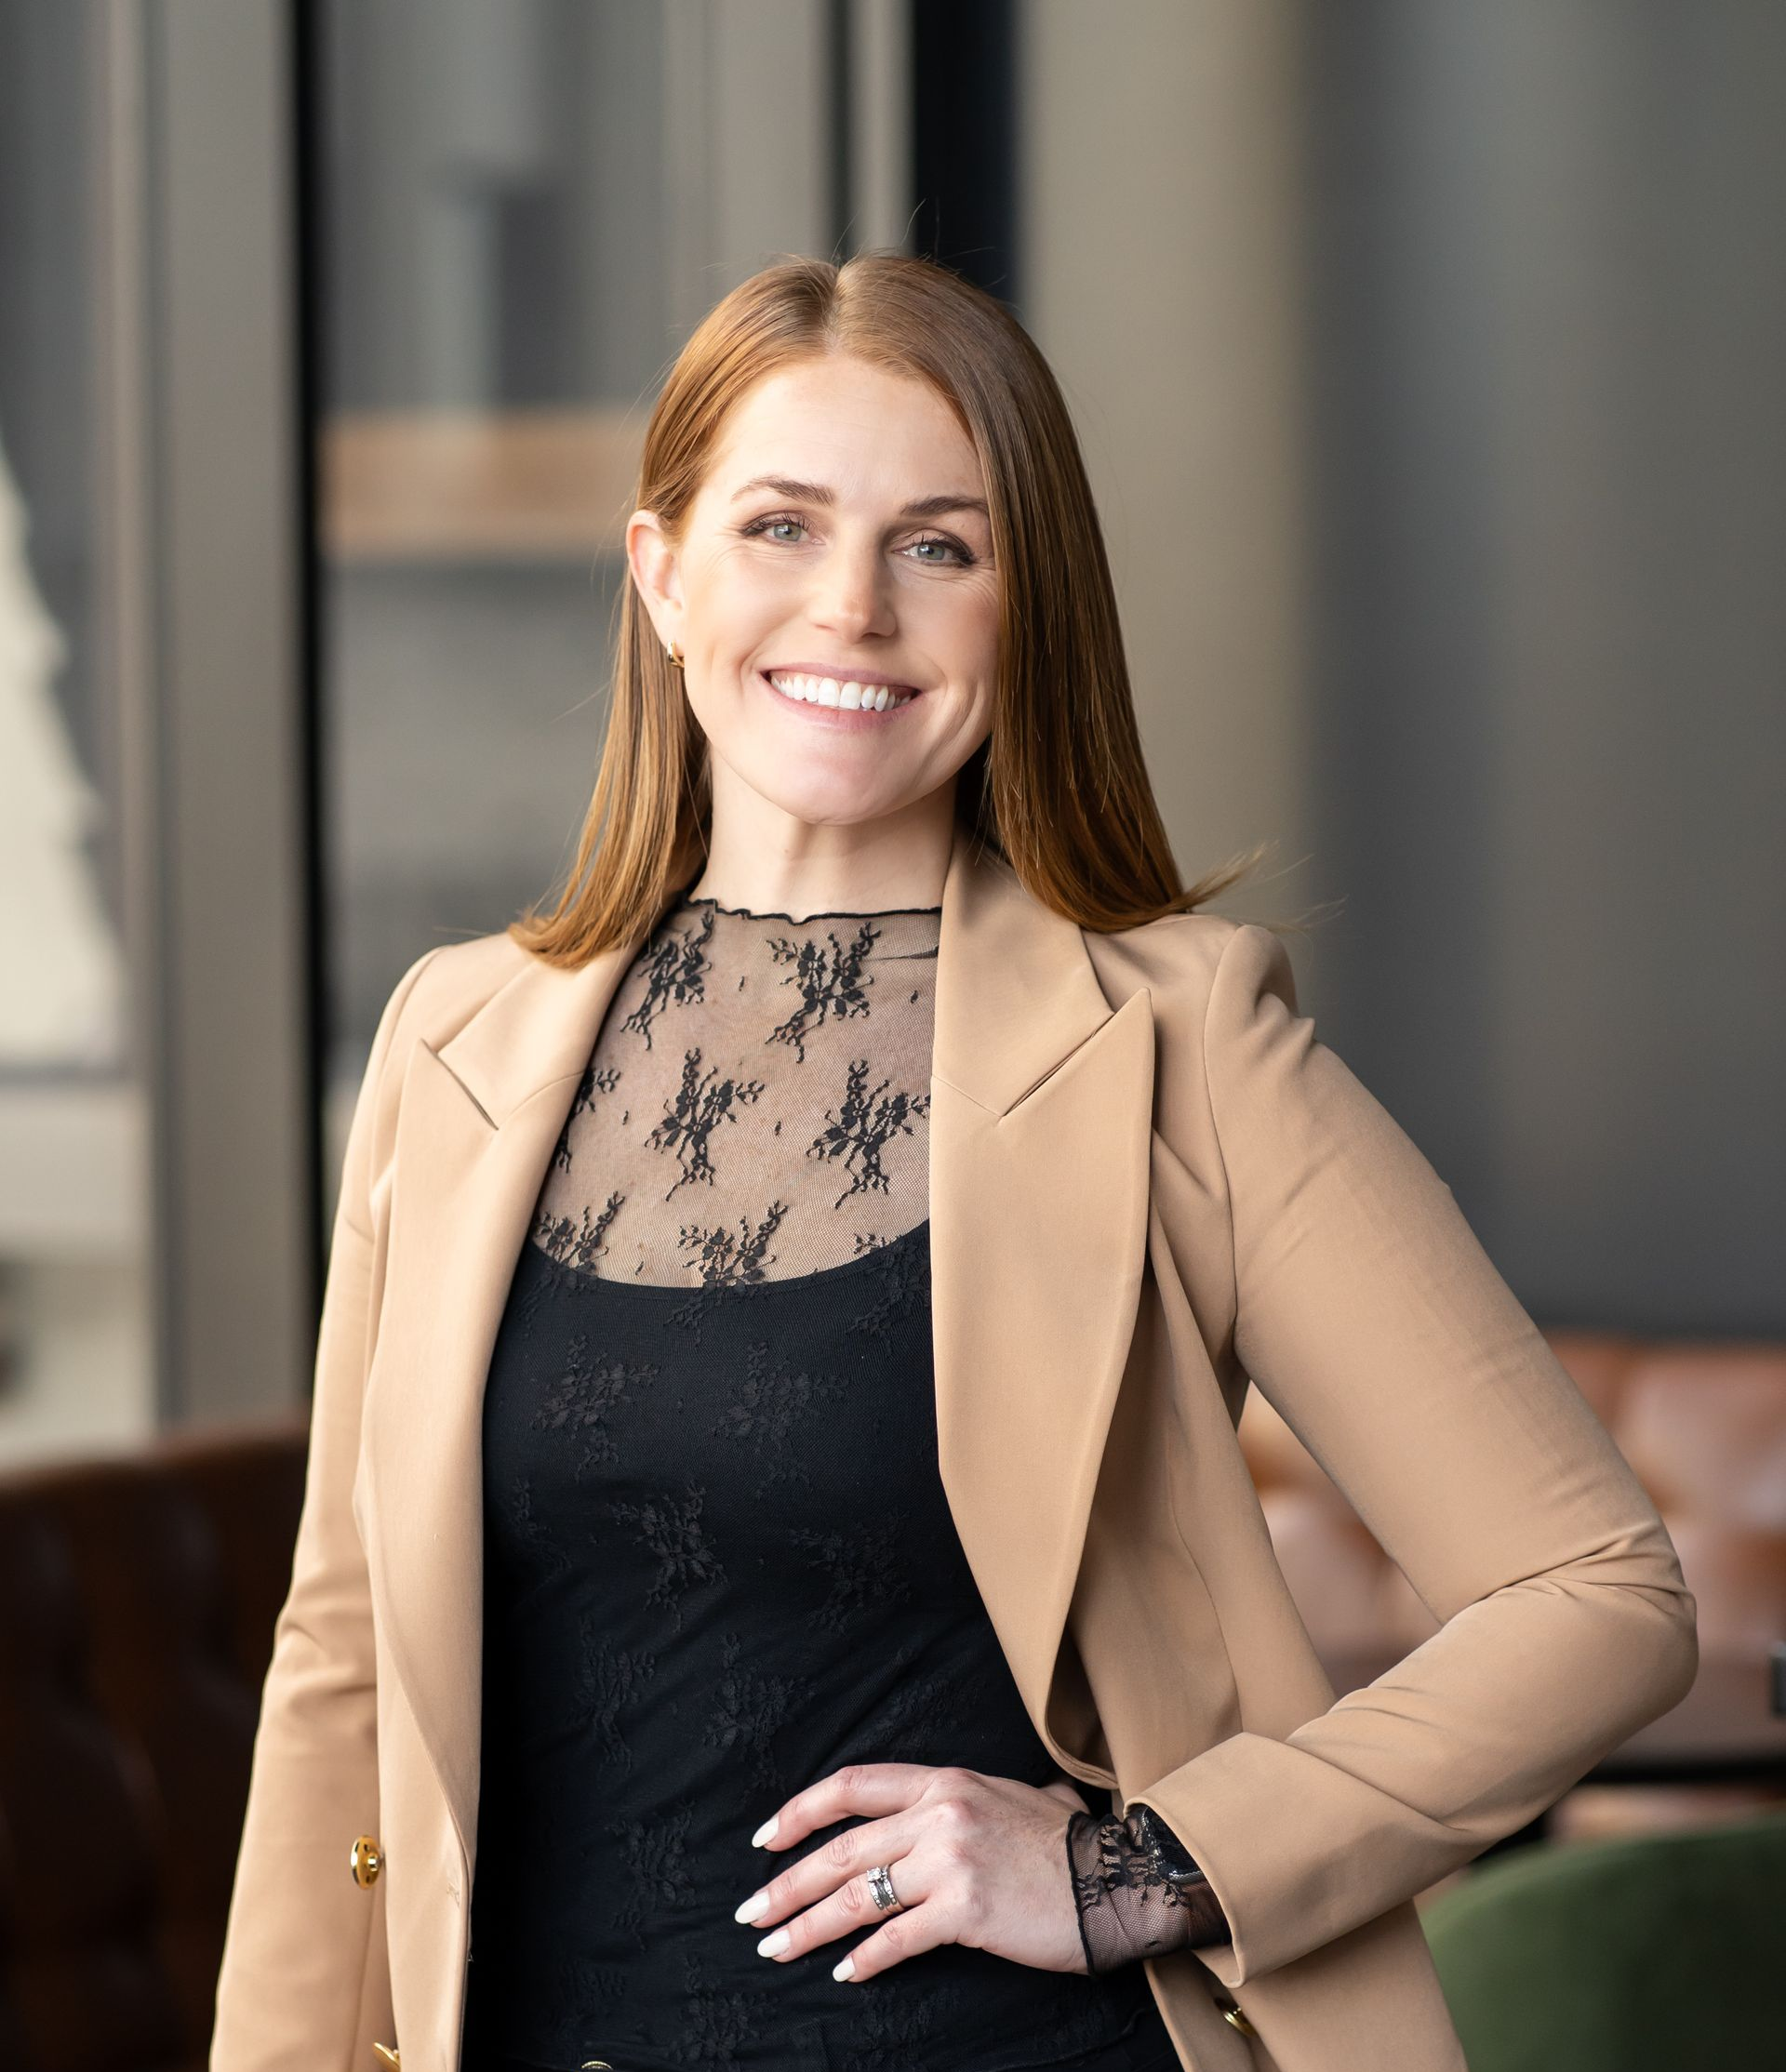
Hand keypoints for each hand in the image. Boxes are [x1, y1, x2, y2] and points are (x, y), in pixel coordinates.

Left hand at [735, 1763, 1092, 1981]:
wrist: (1113, 1879)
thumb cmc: (1059, 1842)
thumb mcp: (1001, 1795)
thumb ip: (957, 1799)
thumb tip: (929, 1810)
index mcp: (940, 1780)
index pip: (850, 1786)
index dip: (800, 1813)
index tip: (764, 1840)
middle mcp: (939, 1813)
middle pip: (841, 1849)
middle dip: (786, 1884)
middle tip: (750, 1913)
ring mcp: (951, 1860)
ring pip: (857, 1895)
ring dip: (808, 1927)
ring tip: (776, 1949)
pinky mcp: (967, 1909)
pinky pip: (898, 1937)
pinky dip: (867, 1959)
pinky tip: (845, 1973)